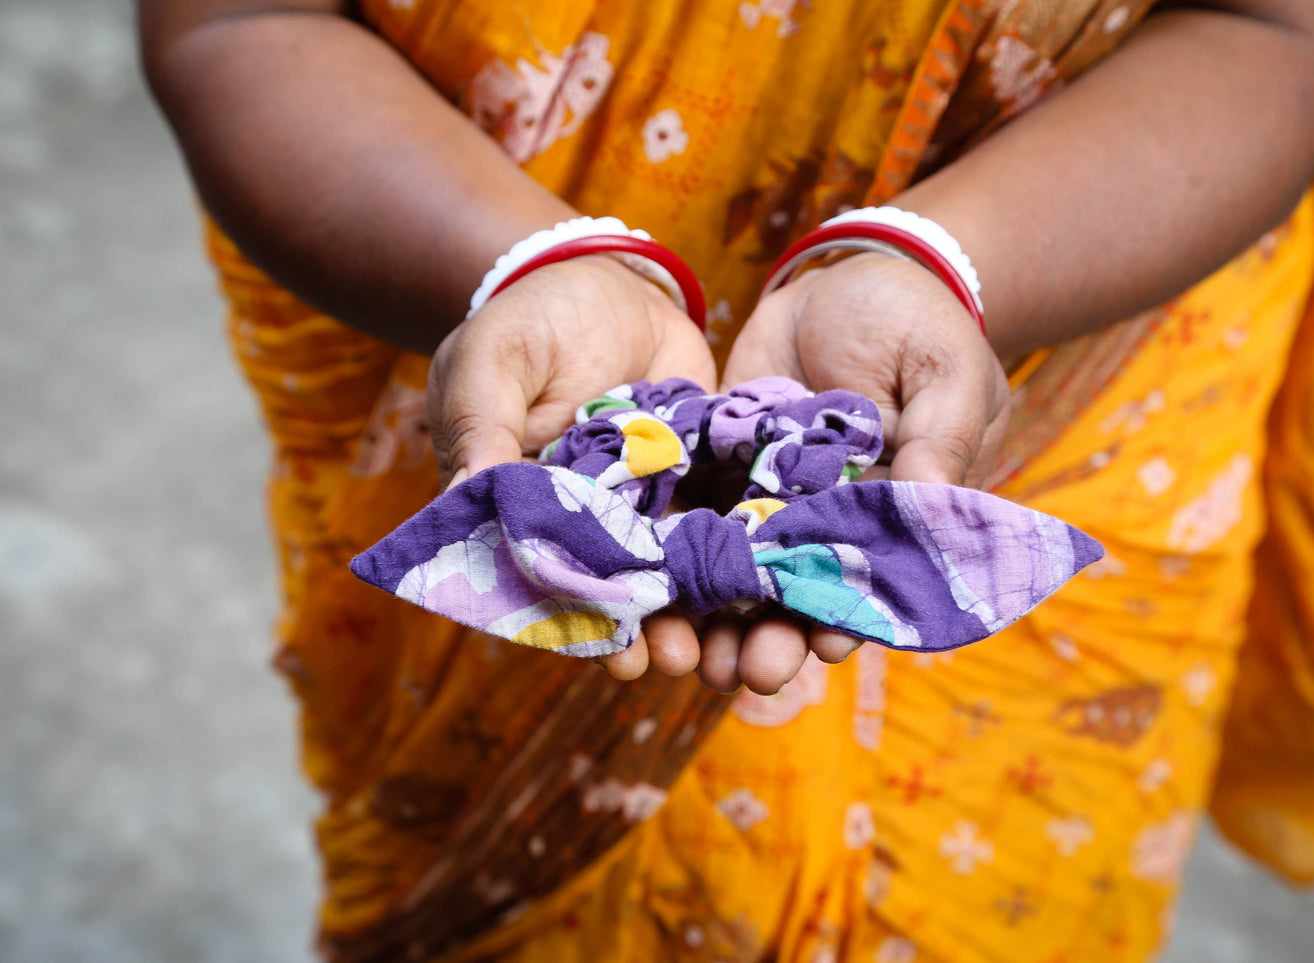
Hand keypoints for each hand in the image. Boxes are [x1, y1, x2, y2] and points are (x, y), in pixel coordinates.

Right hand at [427, 253, 717, 679]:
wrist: (600, 281)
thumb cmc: (525, 323)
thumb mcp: (492, 365)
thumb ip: (484, 428)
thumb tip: (466, 493)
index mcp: (531, 513)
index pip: (557, 586)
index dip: (590, 628)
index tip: (625, 662)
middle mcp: (595, 522)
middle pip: (631, 593)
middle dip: (664, 634)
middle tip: (695, 665)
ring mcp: (654, 502)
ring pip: (686, 569)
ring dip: (713, 609)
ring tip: (746, 647)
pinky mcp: (704, 473)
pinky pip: (732, 517)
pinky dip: (756, 552)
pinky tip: (785, 581)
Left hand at [688, 252, 1010, 693]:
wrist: (845, 275)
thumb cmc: (918, 323)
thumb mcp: (945, 370)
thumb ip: (939, 436)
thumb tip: (928, 497)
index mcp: (893, 514)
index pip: (870, 583)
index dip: (849, 619)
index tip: (826, 648)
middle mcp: (826, 522)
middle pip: (796, 596)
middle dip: (772, 639)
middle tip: (746, 673)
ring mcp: (768, 499)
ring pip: (737, 574)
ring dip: (714, 620)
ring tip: (687, 658)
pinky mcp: (717, 469)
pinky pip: (691, 521)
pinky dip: (668, 559)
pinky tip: (645, 595)